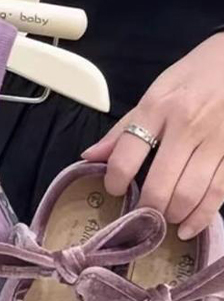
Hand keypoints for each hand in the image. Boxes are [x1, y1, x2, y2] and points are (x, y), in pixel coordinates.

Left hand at [82, 32, 223, 239]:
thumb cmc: (198, 74)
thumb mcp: (157, 90)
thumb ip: (125, 127)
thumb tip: (90, 156)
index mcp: (159, 108)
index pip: (127, 154)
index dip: (116, 180)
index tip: (114, 190)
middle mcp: (187, 126)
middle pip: (160, 183)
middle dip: (147, 208)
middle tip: (140, 217)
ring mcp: (217, 141)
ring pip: (191, 193)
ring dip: (173, 216)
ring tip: (162, 222)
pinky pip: (220, 192)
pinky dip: (203, 215)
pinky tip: (188, 227)